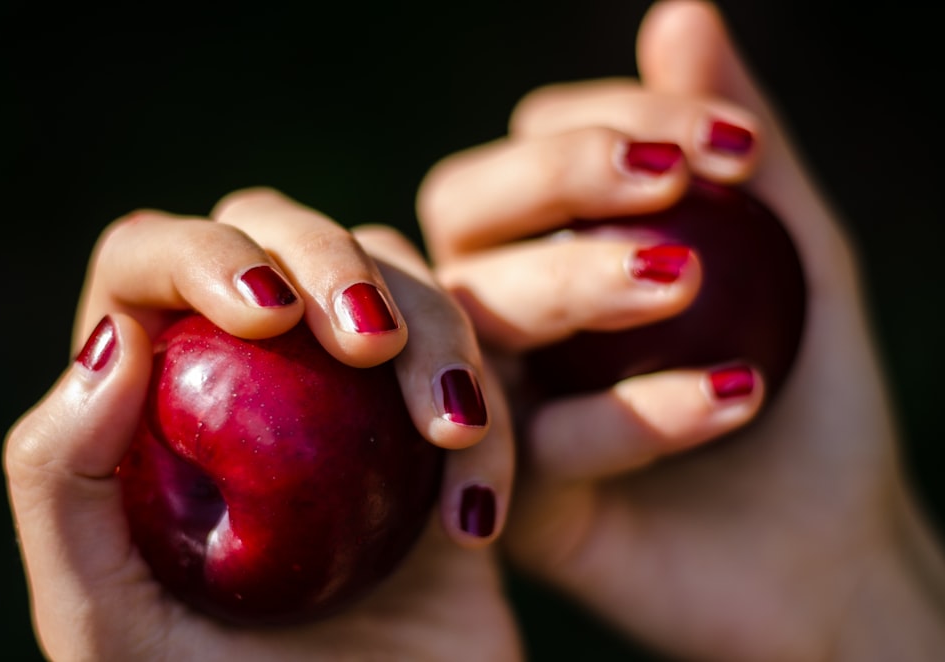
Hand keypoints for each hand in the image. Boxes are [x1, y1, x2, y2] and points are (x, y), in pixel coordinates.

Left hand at [4, 188, 519, 660]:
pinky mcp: (437, 427)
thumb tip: (110, 339)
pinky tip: (471, 522)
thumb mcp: (108, 627)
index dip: (199, 252)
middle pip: (279, 230)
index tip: (266, 313)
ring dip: (433, 332)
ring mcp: (352, 392)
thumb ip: (61, 488)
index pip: (147, 263)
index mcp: (150, 399)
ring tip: (449, 436)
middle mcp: (250, 372)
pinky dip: (490, 424)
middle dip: (332, 259)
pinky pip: (475, 367)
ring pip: (394, 275)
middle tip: (369, 343)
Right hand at [417, 2, 944, 659]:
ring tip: (680, 277)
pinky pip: (538, 442)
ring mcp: (493, 402)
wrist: (824, 549)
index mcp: (550, 241)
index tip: (729, 144)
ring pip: (476, 317)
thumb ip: (734, 138)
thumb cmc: (810, 385)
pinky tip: (735, 392)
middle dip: (556, 177)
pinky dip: (629, 413)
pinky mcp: (508, 498)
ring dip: (571, 281)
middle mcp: (501, 311)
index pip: (532, 148)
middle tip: (668, 182)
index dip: (612, 124)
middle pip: (467, 214)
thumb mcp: (795, 251)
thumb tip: (681, 10)